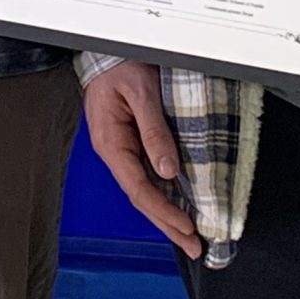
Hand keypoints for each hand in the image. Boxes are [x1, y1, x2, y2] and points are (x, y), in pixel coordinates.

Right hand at [82, 62, 199, 258]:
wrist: (106, 53)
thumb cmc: (120, 66)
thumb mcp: (142, 93)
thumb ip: (154, 131)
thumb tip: (168, 169)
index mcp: (112, 143)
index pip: (139, 188)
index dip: (164, 211)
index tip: (186, 227)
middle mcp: (114, 152)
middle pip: (142, 197)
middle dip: (167, 224)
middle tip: (193, 245)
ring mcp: (121, 150)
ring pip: (144, 190)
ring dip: (166, 214)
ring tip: (187, 236)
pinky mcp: (130, 144)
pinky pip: (146, 177)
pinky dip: (162, 196)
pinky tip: (176, 206)